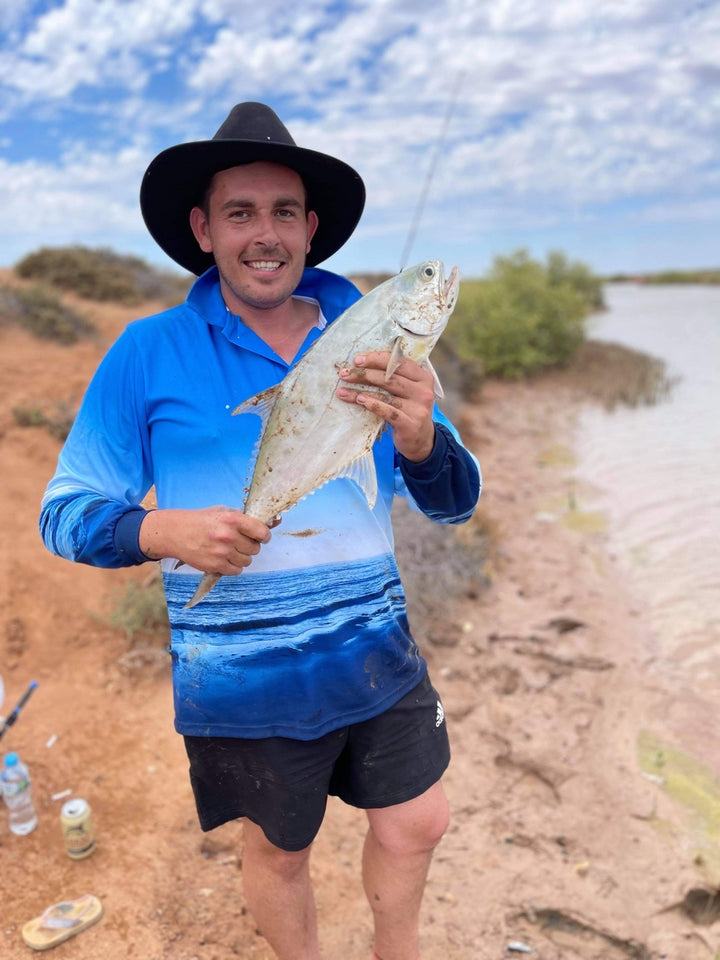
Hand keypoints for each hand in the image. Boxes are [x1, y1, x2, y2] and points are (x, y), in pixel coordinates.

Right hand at [139, 506, 272, 574]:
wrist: (176, 533)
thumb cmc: (201, 520)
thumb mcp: (222, 511)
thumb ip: (243, 518)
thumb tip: (270, 524)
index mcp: (232, 519)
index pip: (261, 532)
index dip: (264, 536)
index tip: (262, 537)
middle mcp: (228, 536)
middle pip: (255, 548)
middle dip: (251, 546)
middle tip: (241, 543)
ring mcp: (221, 552)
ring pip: (247, 561)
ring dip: (242, 557)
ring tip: (231, 550)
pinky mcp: (215, 566)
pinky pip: (236, 571)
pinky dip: (234, 566)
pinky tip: (226, 559)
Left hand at [336, 351, 435, 461]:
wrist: (421, 439)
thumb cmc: (408, 410)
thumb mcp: (408, 390)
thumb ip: (394, 377)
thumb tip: (363, 365)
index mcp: (423, 377)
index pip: (399, 362)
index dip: (377, 358)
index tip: (357, 360)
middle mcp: (423, 391)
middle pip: (390, 378)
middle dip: (364, 374)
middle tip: (345, 374)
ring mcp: (418, 408)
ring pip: (385, 395)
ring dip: (361, 392)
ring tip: (343, 391)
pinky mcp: (410, 424)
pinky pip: (388, 412)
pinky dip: (373, 405)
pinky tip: (360, 401)